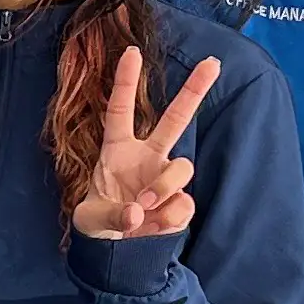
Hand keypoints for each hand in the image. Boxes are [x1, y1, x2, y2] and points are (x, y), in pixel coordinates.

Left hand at [71, 45, 223, 241]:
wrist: (117, 251)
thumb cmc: (99, 223)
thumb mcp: (90, 221)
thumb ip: (109, 216)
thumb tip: (136, 214)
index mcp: (118, 150)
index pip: (121, 111)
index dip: (126, 82)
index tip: (132, 52)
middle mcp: (147, 157)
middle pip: (176, 118)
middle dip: (195, 90)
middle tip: (213, 62)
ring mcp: (166, 178)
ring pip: (182, 167)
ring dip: (163, 188)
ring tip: (143, 209)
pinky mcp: (180, 202)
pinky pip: (183, 204)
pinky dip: (167, 218)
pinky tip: (151, 228)